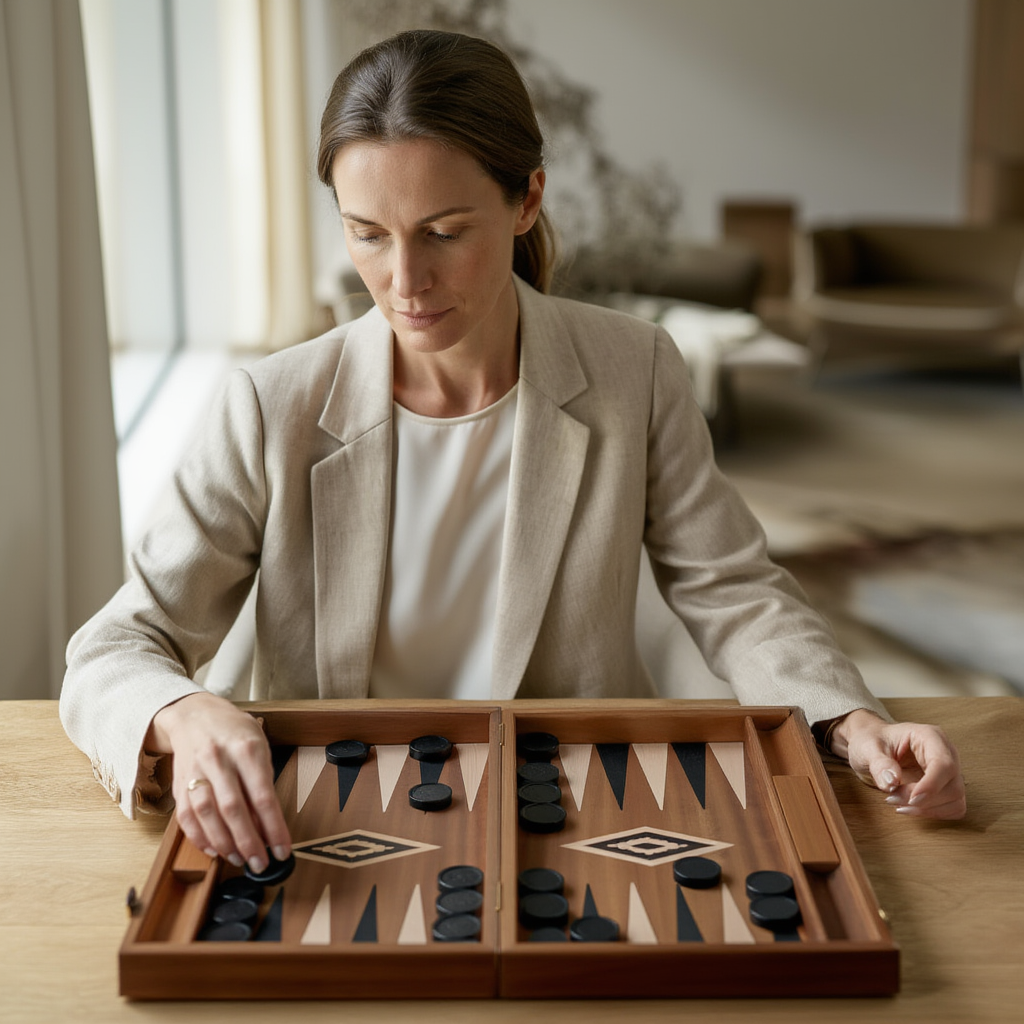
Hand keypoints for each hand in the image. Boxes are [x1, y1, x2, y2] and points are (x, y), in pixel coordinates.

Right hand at [145, 692, 290, 872]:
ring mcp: (196, 772)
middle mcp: (219, 760)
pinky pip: (186, 818)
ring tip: (240, 858)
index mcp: (246, 749)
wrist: (194, 715)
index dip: (274, 827)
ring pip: (207, 815)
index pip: (263, 796)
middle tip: (261, 863)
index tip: (283, 849)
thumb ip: (263, 781)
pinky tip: (214, 850)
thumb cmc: (234, 731)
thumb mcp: (259, 745)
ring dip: (224, 844)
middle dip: (249, 842)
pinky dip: (200, 838)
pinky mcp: (179, 783)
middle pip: (233, 809)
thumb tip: (268, 824)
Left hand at [829, 709, 966, 819]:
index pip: (943, 764)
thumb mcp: (867, 747)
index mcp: (929, 736)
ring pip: (955, 800)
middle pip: (952, 786)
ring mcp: (949, 771)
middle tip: (892, 798)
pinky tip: (910, 807)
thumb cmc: (871, 740)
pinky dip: (933, 812)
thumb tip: (892, 781)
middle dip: (923, 800)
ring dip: (927, 809)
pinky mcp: (947, 786)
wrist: (872, 745)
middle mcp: (946, 752)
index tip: (912, 799)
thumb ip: (879, 763)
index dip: (931, 786)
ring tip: (897, 801)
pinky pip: (953, 807)